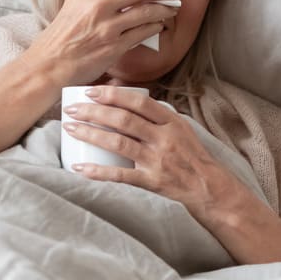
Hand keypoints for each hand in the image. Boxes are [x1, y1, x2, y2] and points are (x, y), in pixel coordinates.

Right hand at [26, 0, 179, 85]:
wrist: (49, 64)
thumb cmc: (60, 36)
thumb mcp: (73, 4)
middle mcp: (97, 5)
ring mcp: (107, 26)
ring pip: (147, 11)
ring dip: (164, 9)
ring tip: (171, 10)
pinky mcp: (114, 46)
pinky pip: (143, 32)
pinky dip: (155, 27)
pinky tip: (159, 26)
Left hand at [62, 85, 280, 264]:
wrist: (209, 188)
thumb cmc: (192, 156)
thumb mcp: (181, 128)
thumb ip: (157, 115)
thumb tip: (126, 99)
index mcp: (171, 122)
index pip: (139, 102)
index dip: (113, 95)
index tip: (91, 91)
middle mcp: (164, 139)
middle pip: (123, 120)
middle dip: (94, 112)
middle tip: (72, 109)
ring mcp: (157, 160)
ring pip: (118, 143)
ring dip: (91, 134)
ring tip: (70, 128)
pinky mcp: (151, 181)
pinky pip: (120, 175)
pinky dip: (98, 172)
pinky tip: (80, 168)